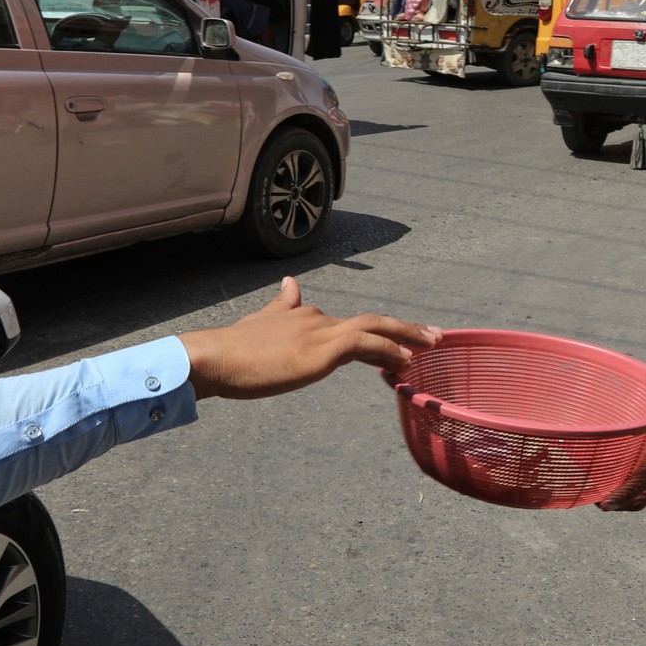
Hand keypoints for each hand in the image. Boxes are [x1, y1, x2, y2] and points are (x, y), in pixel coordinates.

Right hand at [179, 278, 438, 399]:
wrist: (211, 357)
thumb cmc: (230, 351)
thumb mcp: (261, 323)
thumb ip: (280, 307)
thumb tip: (292, 284)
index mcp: (302, 315)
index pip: (348, 324)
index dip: (378, 333)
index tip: (400, 343)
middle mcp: (315, 318)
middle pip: (371, 320)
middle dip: (405, 328)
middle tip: (434, 336)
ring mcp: (319, 333)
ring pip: (374, 328)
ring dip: (406, 336)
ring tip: (431, 345)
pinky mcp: (319, 351)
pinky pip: (365, 344)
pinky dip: (388, 350)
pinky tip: (406, 361)